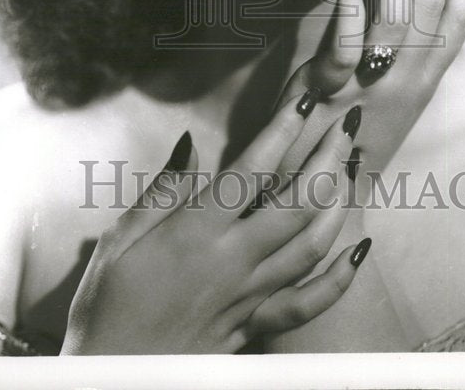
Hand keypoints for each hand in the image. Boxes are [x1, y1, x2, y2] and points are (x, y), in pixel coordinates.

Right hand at [60, 93, 369, 354]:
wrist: (111, 380)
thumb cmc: (105, 309)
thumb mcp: (120, 242)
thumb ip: (163, 192)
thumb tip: (189, 144)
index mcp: (195, 234)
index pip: (252, 170)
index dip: (282, 131)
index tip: (304, 101)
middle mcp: (232, 262)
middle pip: (298, 203)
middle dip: (327, 159)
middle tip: (345, 124)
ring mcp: (250, 296)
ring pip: (312, 245)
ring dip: (338, 202)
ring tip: (353, 166)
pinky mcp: (255, 325)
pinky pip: (308, 303)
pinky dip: (339, 277)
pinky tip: (359, 250)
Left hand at [276, 0, 464, 178]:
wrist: (308, 185)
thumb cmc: (340, 118)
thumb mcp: (377, 73)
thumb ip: (387, 27)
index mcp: (423, 75)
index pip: (460, 16)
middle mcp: (407, 83)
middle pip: (436, 10)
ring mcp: (370, 91)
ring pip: (401, 23)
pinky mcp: (326, 98)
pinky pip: (346, 54)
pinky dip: (351, 15)